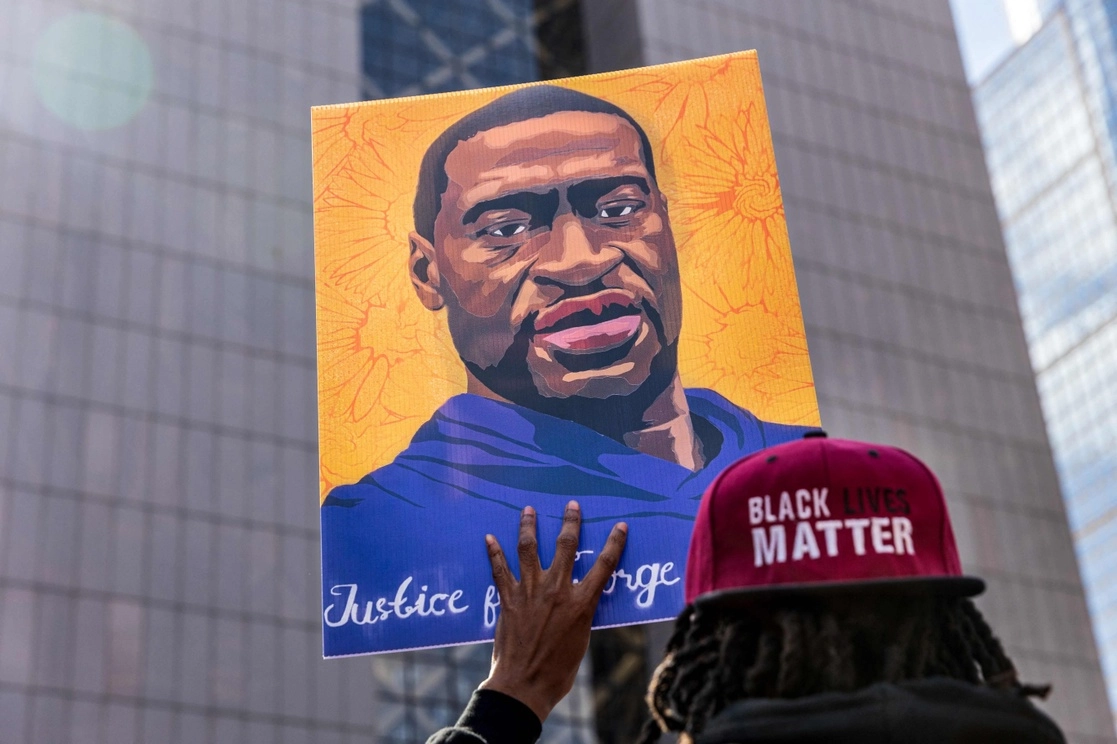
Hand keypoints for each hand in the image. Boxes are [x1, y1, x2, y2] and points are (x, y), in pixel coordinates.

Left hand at [479, 501, 627, 722]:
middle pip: (566, 546)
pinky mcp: (509, 599)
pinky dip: (494, 553)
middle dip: (570, 522)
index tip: (620, 526)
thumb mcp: (581, 640)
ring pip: (529, 549)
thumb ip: (580, 614)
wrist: (524, 685)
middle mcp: (557, 590)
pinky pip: (500, 570)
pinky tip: (489, 538)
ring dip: (529, 526)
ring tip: (529, 509)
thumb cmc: (558, 671)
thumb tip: (579, 602)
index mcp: (581, 603)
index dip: (614, 543)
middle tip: (571, 505)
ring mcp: (530, 592)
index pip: (604, 565)